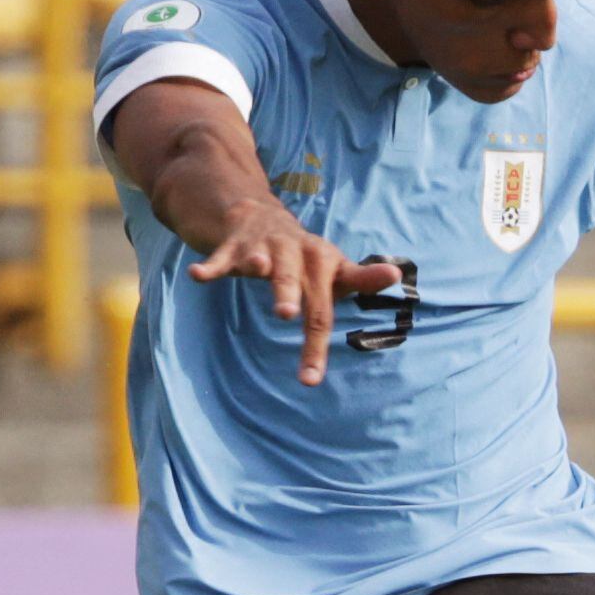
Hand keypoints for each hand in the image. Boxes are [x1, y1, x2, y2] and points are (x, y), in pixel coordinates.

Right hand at [187, 209, 405, 385]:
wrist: (258, 215)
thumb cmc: (303, 256)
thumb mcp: (334, 268)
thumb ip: (362, 278)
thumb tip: (397, 275)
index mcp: (322, 262)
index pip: (323, 309)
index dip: (317, 344)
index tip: (308, 378)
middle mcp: (295, 251)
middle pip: (294, 282)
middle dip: (290, 296)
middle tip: (286, 315)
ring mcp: (264, 247)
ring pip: (263, 260)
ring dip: (259, 264)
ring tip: (257, 269)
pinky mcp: (235, 245)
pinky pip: (222, 258)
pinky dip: (210, 267)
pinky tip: (197, 276)